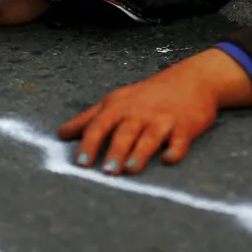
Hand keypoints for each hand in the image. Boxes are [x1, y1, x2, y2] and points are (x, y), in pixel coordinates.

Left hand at [57, 49, 251, 173]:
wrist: (190, 79)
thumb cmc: (145, 96)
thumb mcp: (114, 102)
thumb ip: (87, 119)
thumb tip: (61, 134)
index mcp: (118, 108)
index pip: (99, 125)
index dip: (89, 143)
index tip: (81, 162)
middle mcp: (139, 113)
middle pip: (124, 132)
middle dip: (115, 151)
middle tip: (106, 172)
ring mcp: (163, 119)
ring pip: (150, 136)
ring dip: (140, 152)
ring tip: (130, 169)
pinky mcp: (184, 126)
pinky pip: (179, 140)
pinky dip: (175, 149)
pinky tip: (169, 159)